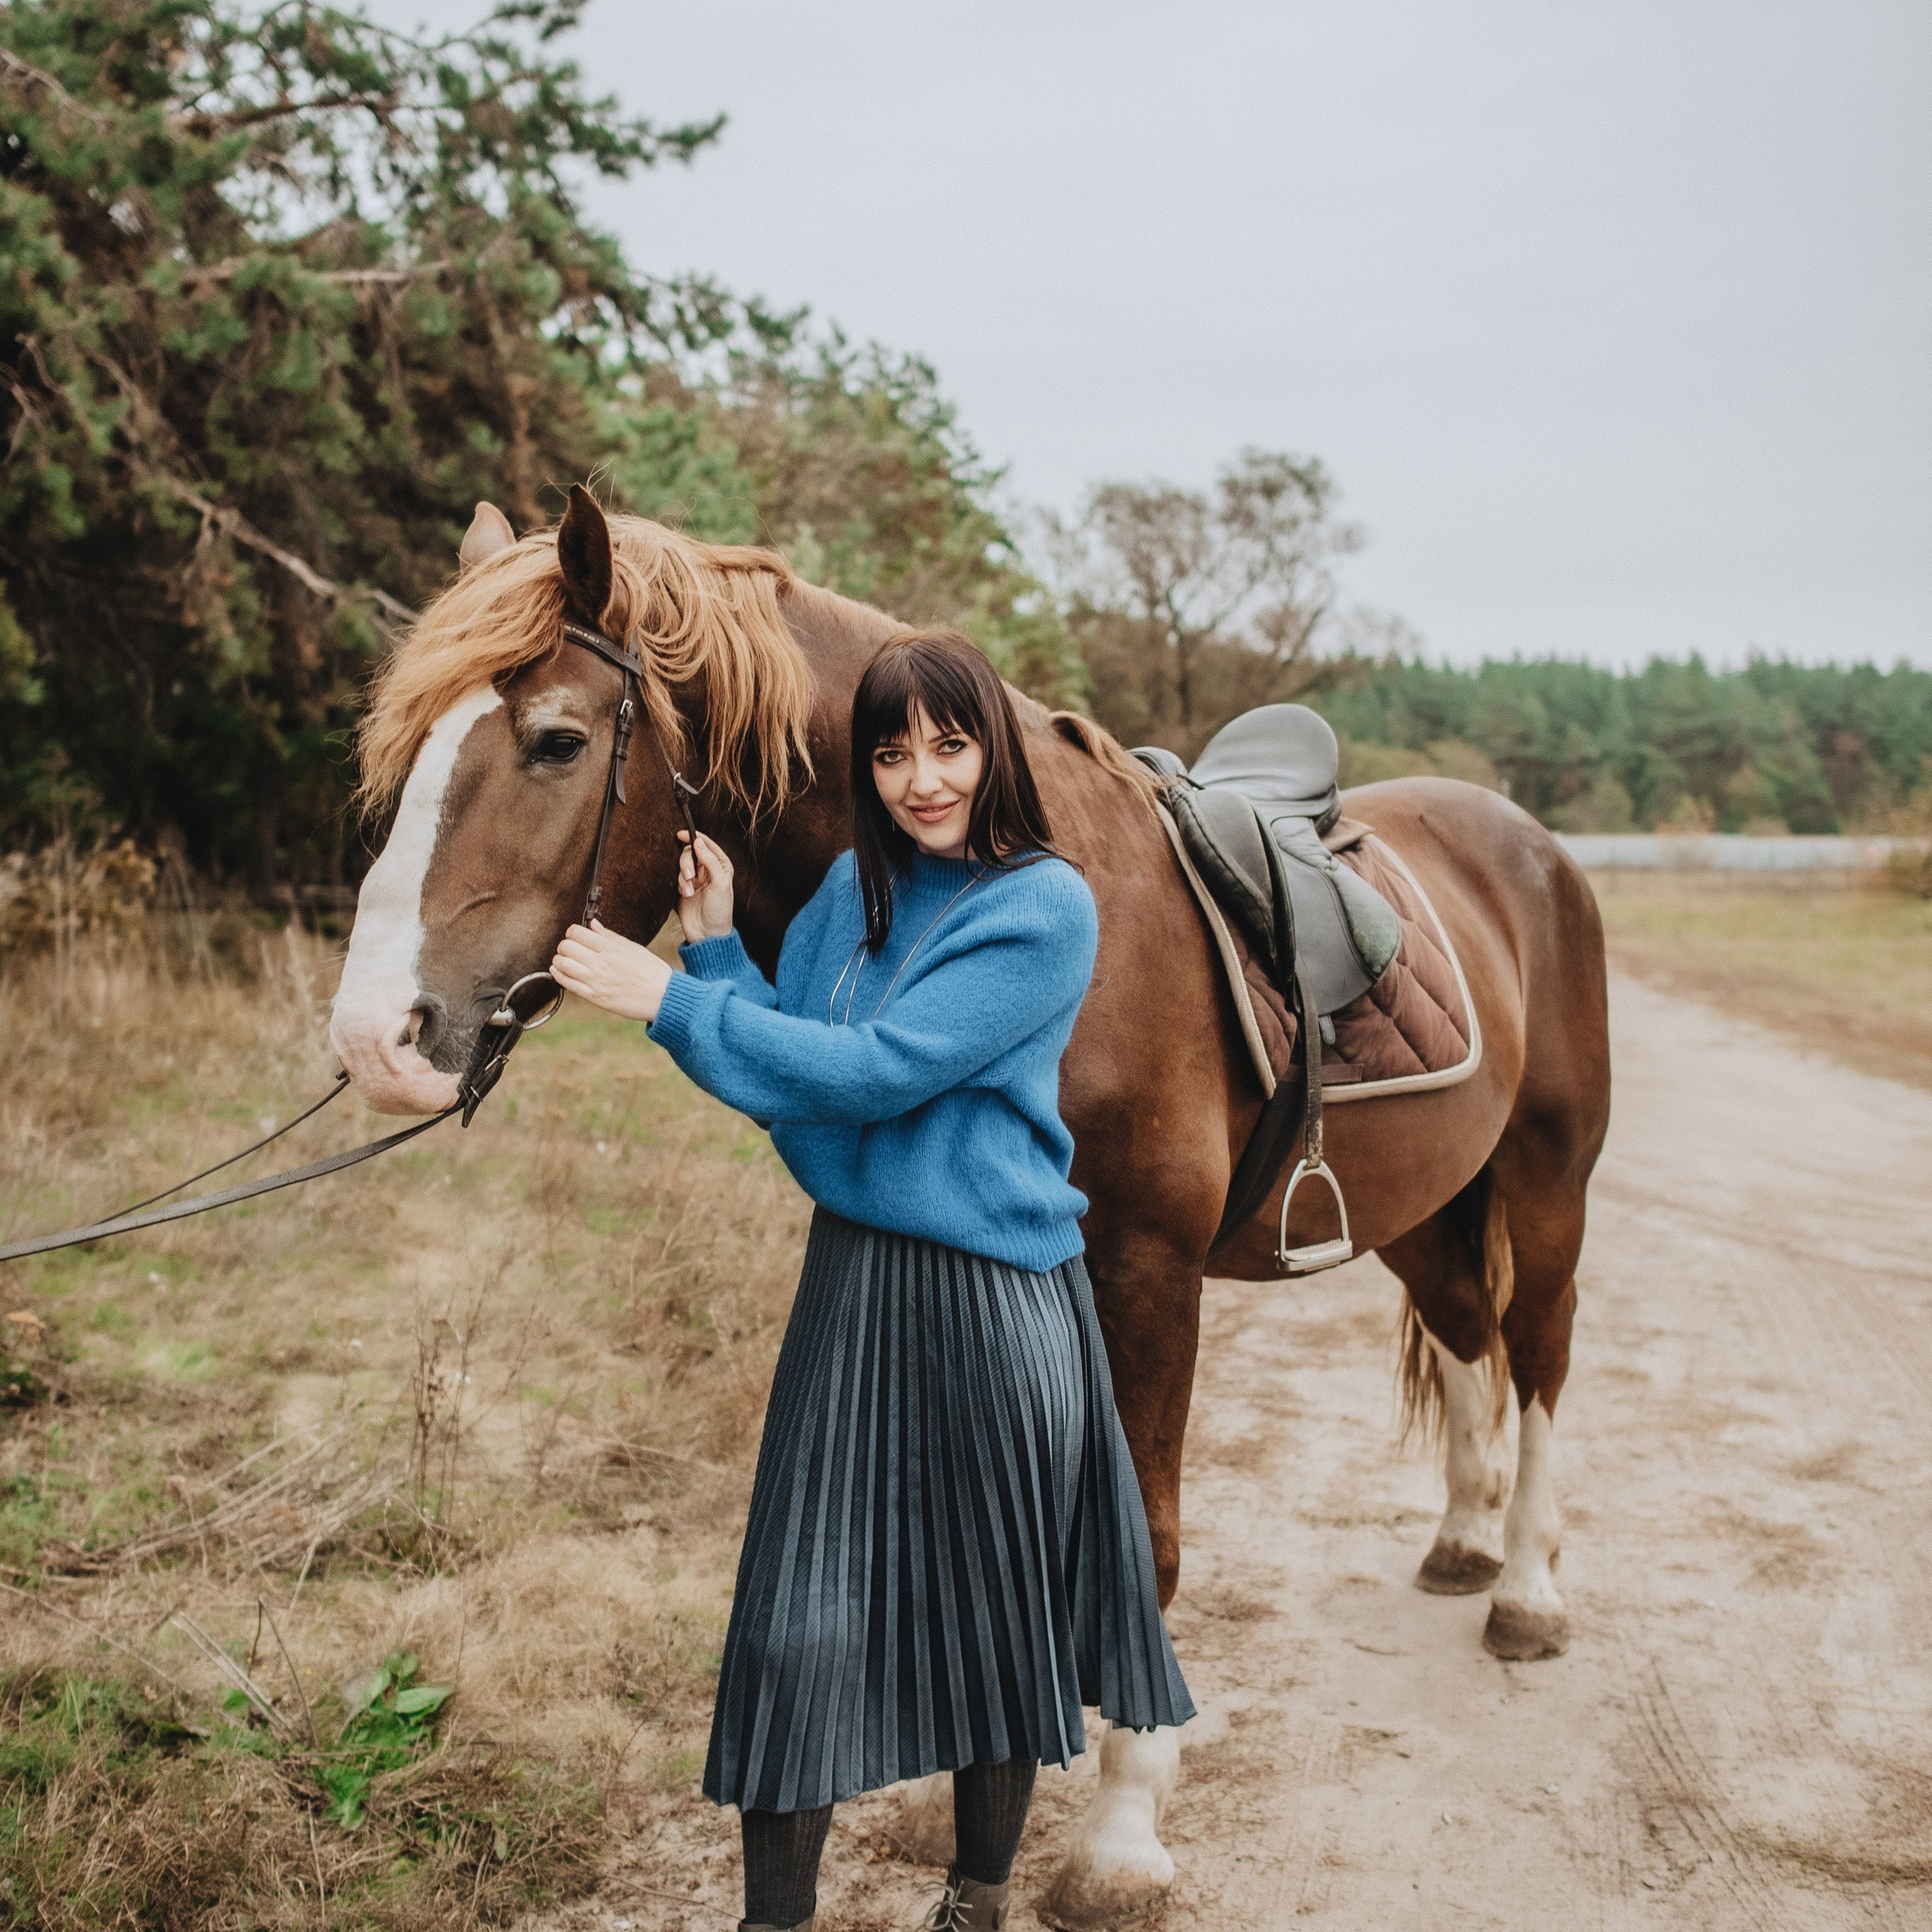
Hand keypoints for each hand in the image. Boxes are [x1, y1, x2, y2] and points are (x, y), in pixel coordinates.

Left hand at [550, 920, 674, 1022]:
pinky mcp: (594, 997)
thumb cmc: (652, 972)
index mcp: (611, 948)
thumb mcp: (634, 948)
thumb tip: (593, 924)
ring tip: (564, 960)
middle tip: (570, 949)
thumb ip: (610, 936)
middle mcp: (601, 963)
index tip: (576, 936)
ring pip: (563, 964)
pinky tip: (558, 972)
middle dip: (565, 946)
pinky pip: (568, 984)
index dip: (572, 932)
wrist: (663, 997)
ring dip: (559, 960)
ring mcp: (596, 981)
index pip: (577, 933)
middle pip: (566, 947)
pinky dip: (558, 976)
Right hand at [676, 830, 735, 944]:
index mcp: (720, 866)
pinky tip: (685, 895)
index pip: (707, 845)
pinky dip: (679, 885)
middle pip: (690, 854)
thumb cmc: (719, 910)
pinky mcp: (683, 888)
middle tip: (689, 877)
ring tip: (688, 893)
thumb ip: (710, 861)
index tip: (681, 834)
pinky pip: (675, 877)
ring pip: (681, 866)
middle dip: (687, 864)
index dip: (695, 837)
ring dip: (683, 878)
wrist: (707, 933)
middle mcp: (707, 869)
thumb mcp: (720, 884)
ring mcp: (695, 879)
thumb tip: (698, 842)